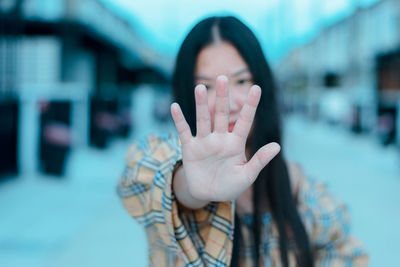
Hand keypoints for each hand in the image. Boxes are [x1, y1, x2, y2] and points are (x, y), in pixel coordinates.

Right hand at [170, 76, 279, 202]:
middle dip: (222, 97)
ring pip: (203, 119)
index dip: (250, 105)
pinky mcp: (190, 148)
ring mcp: (204, 142)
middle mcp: (220, 138)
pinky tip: (175, 106)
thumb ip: (260, 160)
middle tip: (223, 78)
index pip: (245, 121)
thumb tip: (277, 146)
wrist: (209, 194)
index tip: (257, 88)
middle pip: (221, 114)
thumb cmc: (231, 185)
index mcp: (236, 143)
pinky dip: (179, 120)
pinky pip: (183, 131)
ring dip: (201, 104)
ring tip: (200, 87)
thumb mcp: (247, 175)